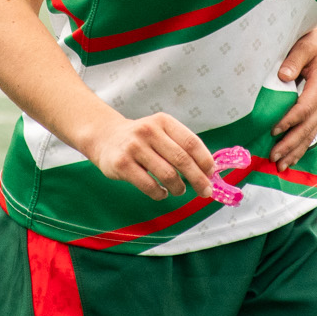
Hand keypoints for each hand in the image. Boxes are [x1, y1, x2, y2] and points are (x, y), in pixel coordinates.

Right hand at [84, 112, 217, 200]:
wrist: (105, 137)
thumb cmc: (141, 139)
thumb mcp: (161, 132)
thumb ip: (181, 146)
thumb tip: (208, 171)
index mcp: (163, 122)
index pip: (191, 142)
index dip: (205, 161)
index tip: (212, 174)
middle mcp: (149, 131)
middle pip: (182, 160)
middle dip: (198, 179)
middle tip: (205, 192)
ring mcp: (134, 147)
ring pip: (167, 174)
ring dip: (178, 188)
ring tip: (179, 190)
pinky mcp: (122, 164)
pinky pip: (149, 185)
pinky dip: (160, 193)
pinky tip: (162, 193)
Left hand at [270, 17, 316, 169]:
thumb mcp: (305, 45)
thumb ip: (293, 60)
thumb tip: (282, 76)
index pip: (304, 108)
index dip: (289, 120)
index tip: (273, 130)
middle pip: (307, 127)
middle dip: (290, 144)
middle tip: (273, 158)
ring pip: (311, 133)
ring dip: (296, 150)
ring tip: (280, 166)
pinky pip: (312, 130)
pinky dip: (302, 145)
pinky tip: (291, 158)